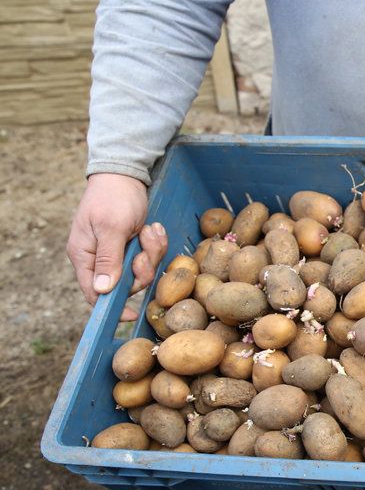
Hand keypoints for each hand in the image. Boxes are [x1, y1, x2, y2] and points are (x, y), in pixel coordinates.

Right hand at [66, 173, 167, 320]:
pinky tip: (153, 228)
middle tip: (145, 242)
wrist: (125, 174)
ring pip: (141, 270)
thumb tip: (101, 290)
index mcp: (84, 256)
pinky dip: (154, 244)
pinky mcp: (133, 246)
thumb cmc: (113, 198)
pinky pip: (149, 256)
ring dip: (151, 251)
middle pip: (125, 283)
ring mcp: (117, 253)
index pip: (93, 293)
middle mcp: (99, 258)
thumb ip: (108, 259)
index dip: (111, 306)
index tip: (131, 315)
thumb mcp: (111, 228)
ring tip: (149, 230)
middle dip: (142, 266)